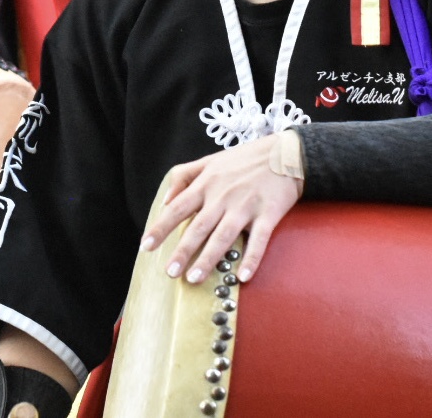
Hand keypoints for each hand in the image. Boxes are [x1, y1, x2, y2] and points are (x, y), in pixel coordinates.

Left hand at [140, 131, 303, 284]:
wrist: (285, 153)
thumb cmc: (245, 159)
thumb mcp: (209, 161)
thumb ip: (183, 176)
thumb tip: (165, 200)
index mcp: (206, 184)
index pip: (177, 208)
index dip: (161, 228)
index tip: (146, 246)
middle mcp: (222, 196)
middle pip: (198, 227)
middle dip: (182, 251)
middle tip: (170, 272)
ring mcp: (245, 206)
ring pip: (223, 236)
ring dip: (208, 259)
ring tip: (195, 278)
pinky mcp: (268, 214)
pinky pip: (258, 240)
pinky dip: (251, 258)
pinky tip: (243, 276)